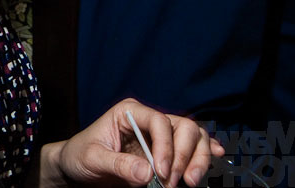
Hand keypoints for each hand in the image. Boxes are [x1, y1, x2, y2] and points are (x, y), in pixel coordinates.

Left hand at [46, 98, 223, 186]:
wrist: (77, 167)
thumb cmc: (80, 157)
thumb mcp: (92, 159)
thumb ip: (118, 164)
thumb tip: (148, 173)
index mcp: (129, 112)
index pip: (158, 121)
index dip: (166, 146)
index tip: (162, 172)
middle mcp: (148, 120)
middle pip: (183, 127)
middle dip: (185, 155)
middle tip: (176, 182)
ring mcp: (160, 136)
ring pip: (193, 137)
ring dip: (197, 158)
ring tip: (190, 182)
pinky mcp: (166, 152)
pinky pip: (192, 148)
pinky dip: (204, 153)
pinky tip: (217, 158)